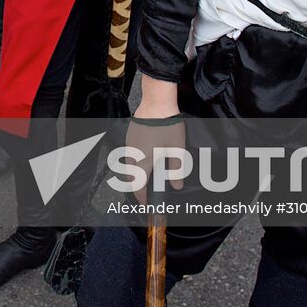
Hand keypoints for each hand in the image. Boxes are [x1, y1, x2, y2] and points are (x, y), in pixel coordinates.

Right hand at [130, 75, 182, 202]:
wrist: (156, 102)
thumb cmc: (167, 126)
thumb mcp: (177, 149)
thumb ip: (176, 170)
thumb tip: (177, 186)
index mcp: (144, 161)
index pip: (138, 186)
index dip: (142, 197)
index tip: (146, 204)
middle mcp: (133, 154)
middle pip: (131, 177)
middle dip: (137, 186)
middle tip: (146, 190)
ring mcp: (129, 143)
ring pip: (128, 164)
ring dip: (135, 172)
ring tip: (146, 174)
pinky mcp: (130, 134)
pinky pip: (129, 153)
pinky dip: (134, 160)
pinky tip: (145, 155)